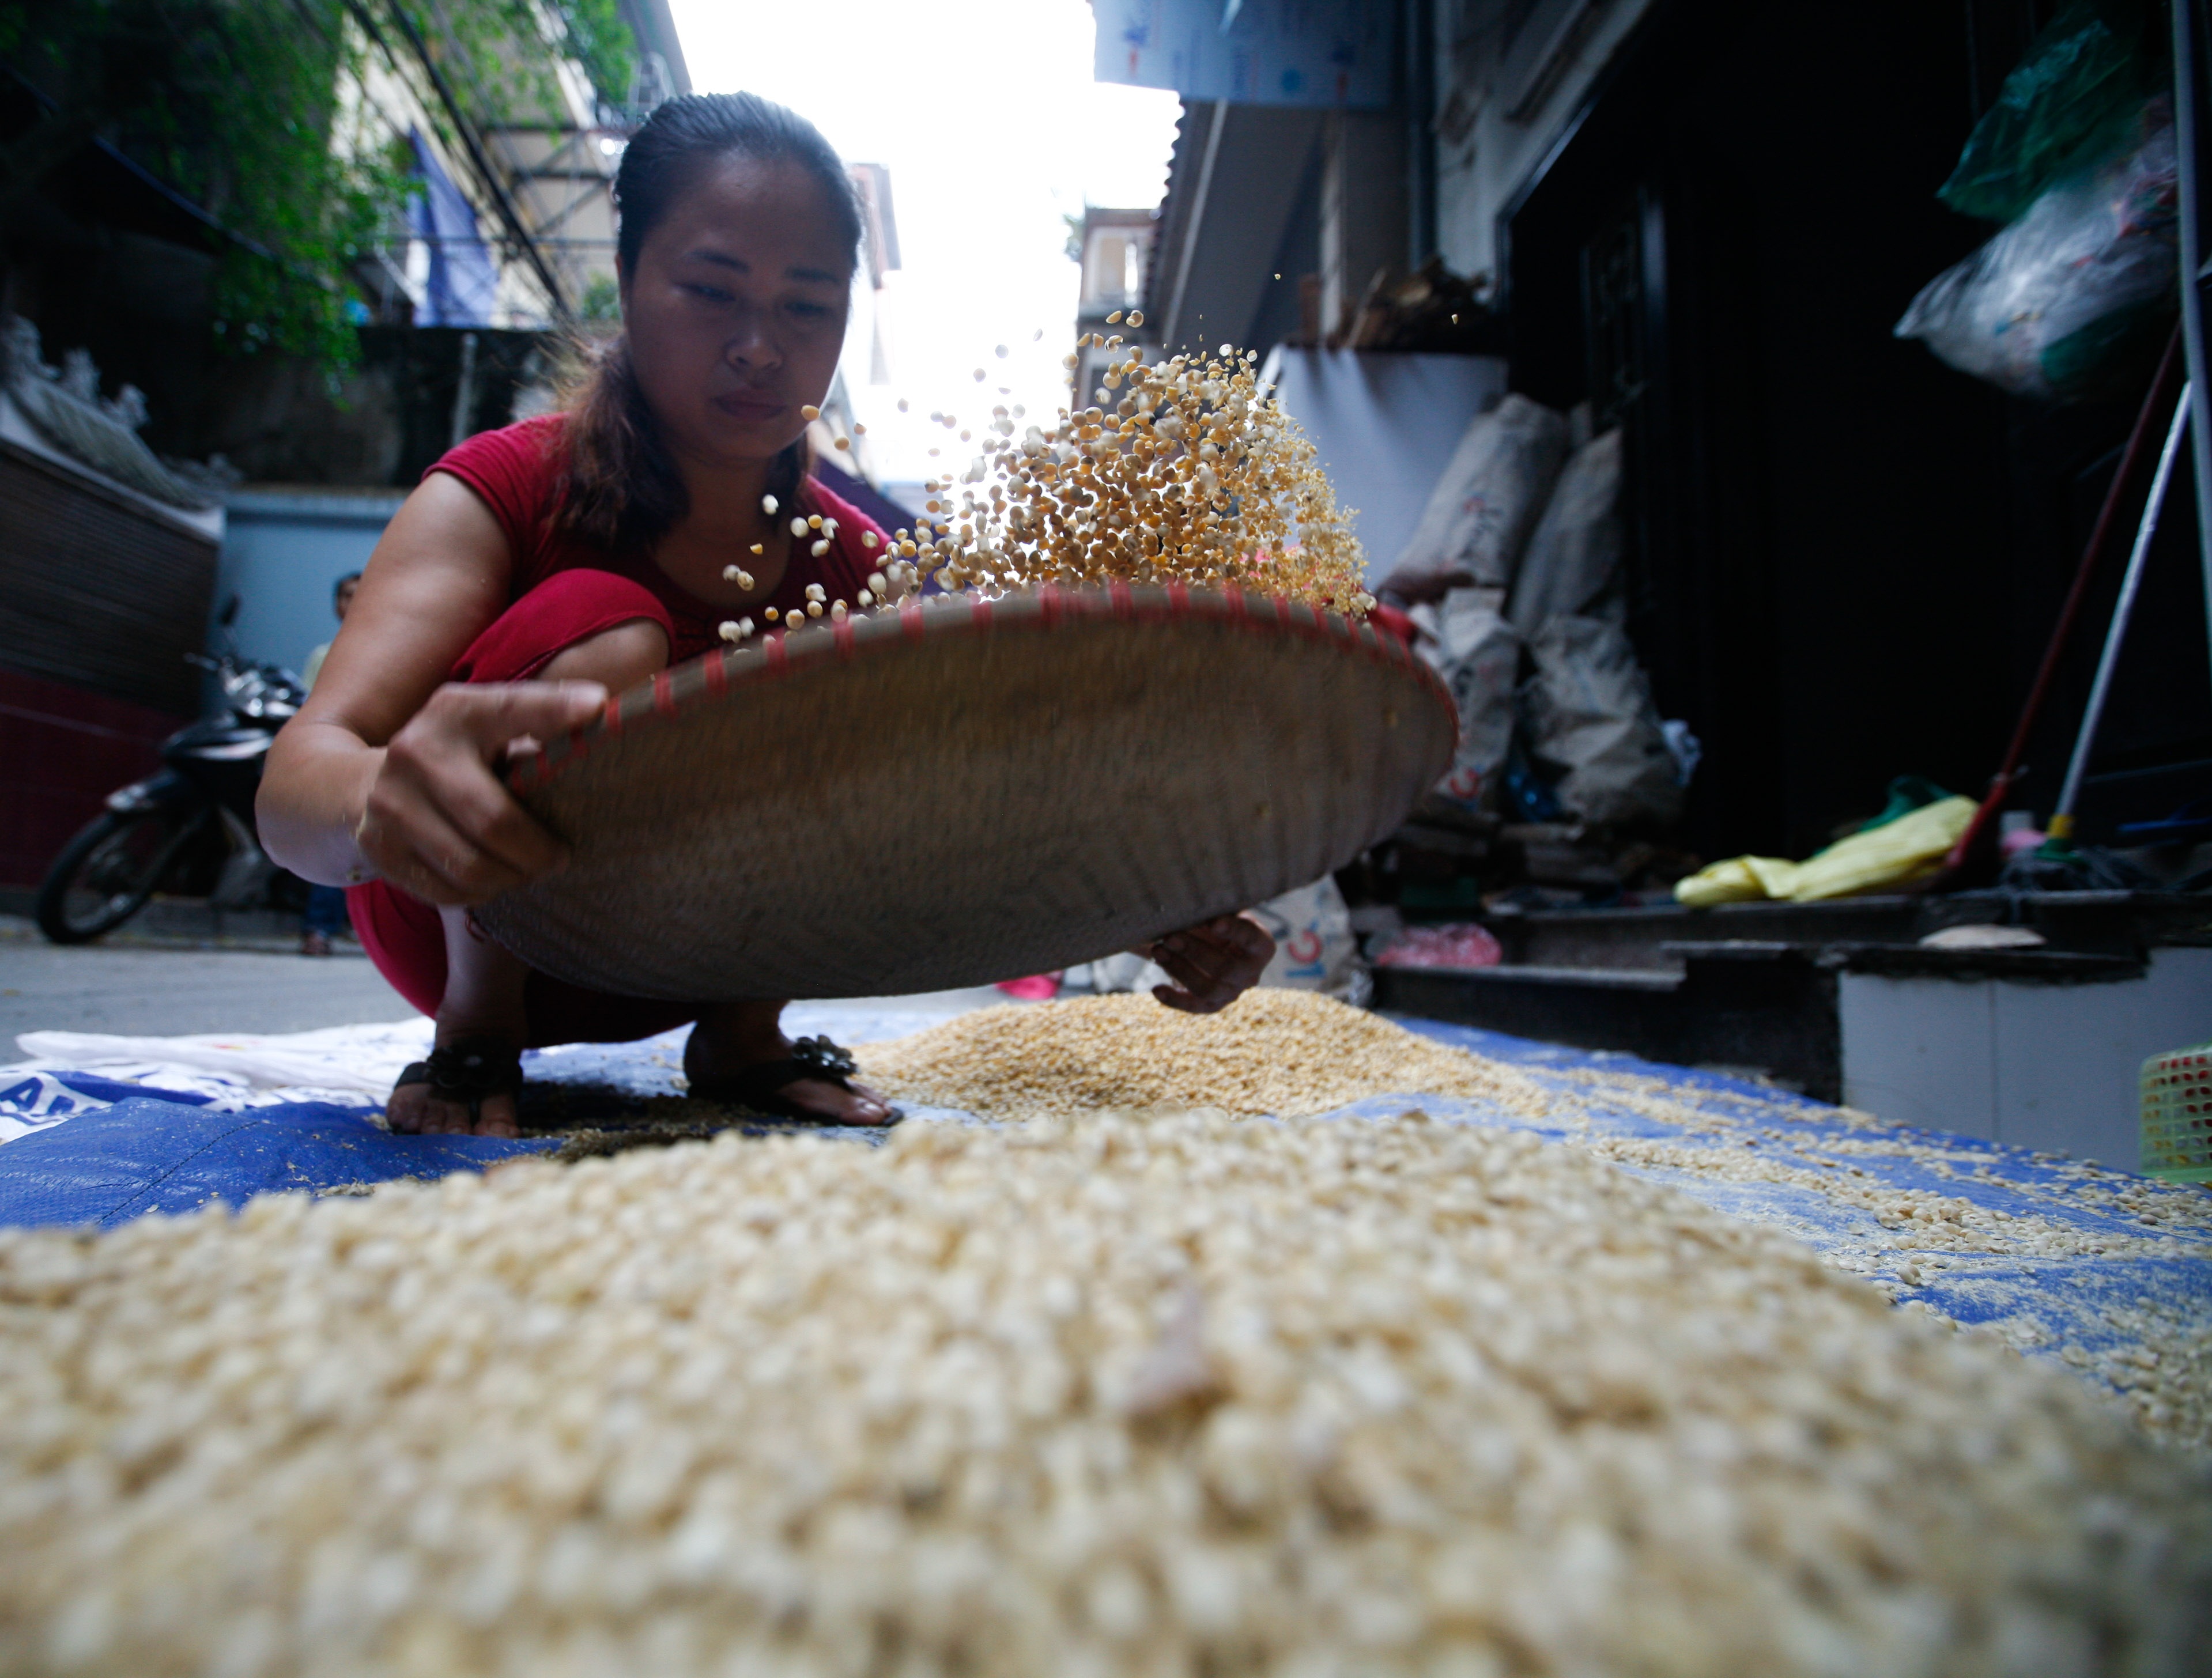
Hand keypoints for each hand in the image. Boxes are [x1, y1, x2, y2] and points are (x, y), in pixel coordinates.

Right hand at [352, 681, 606, 905]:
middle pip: (494, 821)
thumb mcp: (491, 731)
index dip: (553, 708)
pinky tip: (491, 878)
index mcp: (457, 711)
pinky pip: (448, 890)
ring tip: (527, 870)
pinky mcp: (379, 847)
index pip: (510, 708)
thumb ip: (539, 730)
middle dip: (539, 851)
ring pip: (472, 866)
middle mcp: (416, 750)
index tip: (595, 705)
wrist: (367, 786)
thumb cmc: (461, 759)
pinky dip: (480, 892)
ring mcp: (390, 801)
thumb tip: (606, 727)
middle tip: (561, 857)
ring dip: (513, 877)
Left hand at [1136, 912, 1274, 1014]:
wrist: (1210, 944)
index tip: (1213, 922)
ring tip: (1157, 951)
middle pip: (1226, 968)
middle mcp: (1251, 973)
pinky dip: (1175, 1000)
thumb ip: (1212, 911)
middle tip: (1170, 936)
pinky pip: (1195, 1006)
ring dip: (1179, 970)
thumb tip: (1187, 905)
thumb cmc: (1216, 921)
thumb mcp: (1220, 912)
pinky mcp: (1213, 1004)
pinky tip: (1157, 989)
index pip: (1251, 938)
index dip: (1233, 931)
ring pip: (1208, 989)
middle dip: (1195, 951)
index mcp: (1260, 945)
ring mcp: (1232, 992)